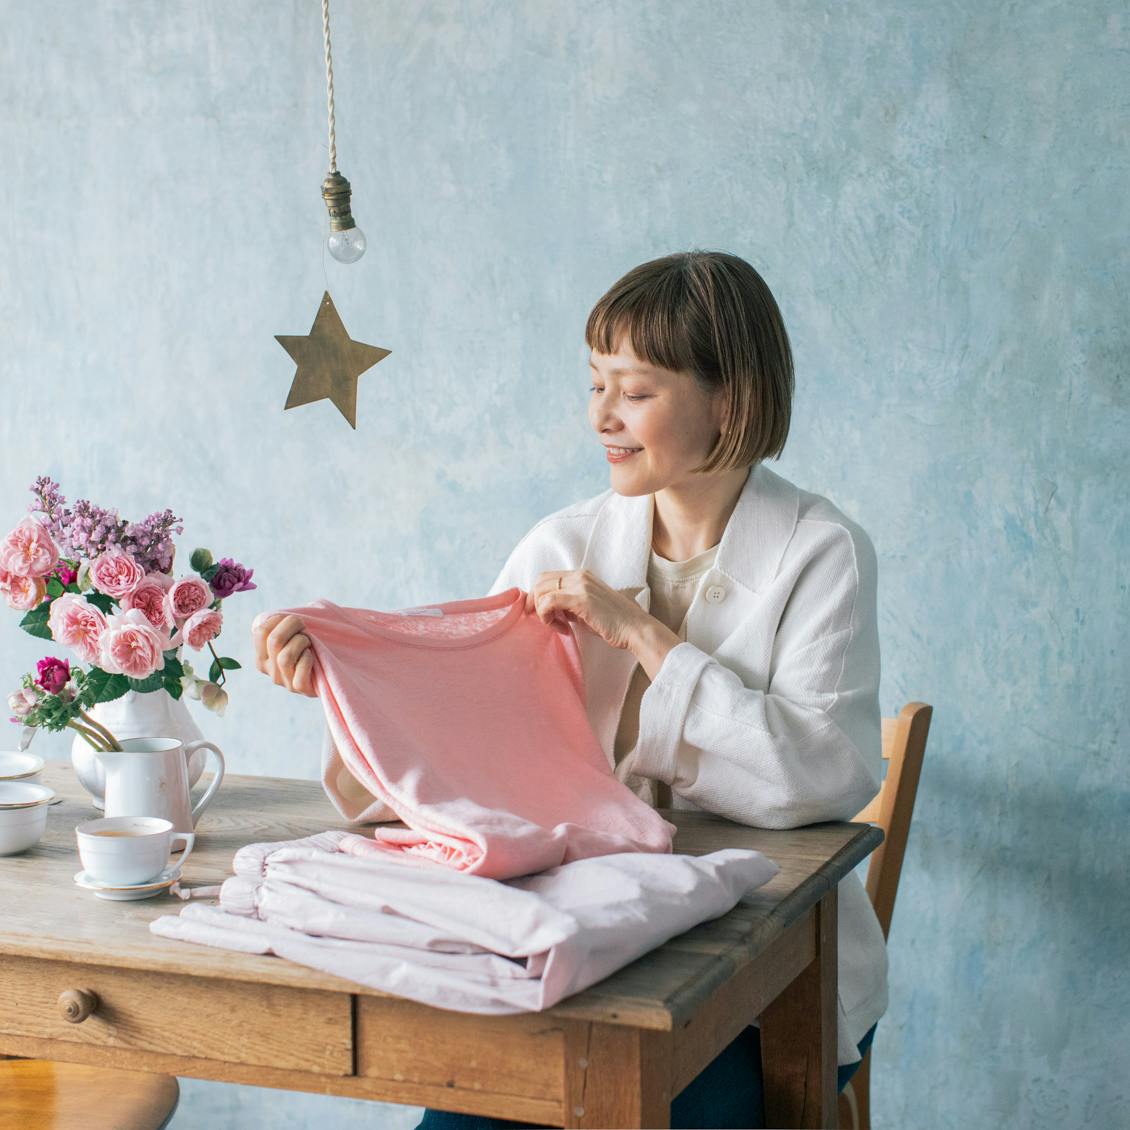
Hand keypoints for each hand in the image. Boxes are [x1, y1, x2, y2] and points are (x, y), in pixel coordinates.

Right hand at [251, 612, 317, 696]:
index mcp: (261, 656)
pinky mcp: (299, 688)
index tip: (293, 620)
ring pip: (285, 657)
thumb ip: (281, 624)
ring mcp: (284, 681)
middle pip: (274, 641)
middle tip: (304, 627)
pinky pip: (300, 673)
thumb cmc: (308, 646)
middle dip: (293, 626)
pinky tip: (311, 655)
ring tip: (308, 642)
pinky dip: (308, 660)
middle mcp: (269, 670)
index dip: (279, 619)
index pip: (261, 631)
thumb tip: (281, 615)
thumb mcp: (291, 634)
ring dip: (301, 642)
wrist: (329, 668)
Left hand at [525, 570, 647, 650]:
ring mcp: (580, 585)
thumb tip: (549, 610)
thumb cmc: (613, 623)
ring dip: (542, 611)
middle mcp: (580, 575)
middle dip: (535, 602)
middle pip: (541, 581)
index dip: (538, 595)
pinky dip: (546, 616)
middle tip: (543, 621)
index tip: (542, 614)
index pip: (547, 577)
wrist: (635, 629)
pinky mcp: (581, 599)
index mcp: (582, 575)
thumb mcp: (586, 609)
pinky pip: (549, 602)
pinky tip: (560, 628)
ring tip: (556, 626)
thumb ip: (568, 605)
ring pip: (542, 591)